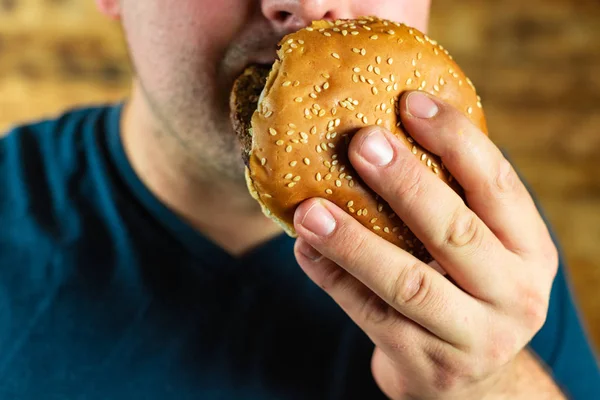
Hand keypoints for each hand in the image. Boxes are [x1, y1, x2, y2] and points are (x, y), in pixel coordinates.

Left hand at [292, 91, 560, 398]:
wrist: (474, 382)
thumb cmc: (469, 290)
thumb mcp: (486, 248)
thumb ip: (456, 200)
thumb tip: (391, 123)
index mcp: (530, 251)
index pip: (499, 185)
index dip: (456, 140)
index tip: (410, 102)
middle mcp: (512, 296)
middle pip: (456, 233)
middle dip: (406, 184)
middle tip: (361, 143)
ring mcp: (470, 338)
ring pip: (407, 284)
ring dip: (353, 242)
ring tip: (310, 209)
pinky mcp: (424, 365)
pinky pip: (369, 316)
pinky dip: (333, 278)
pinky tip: (305, 249)